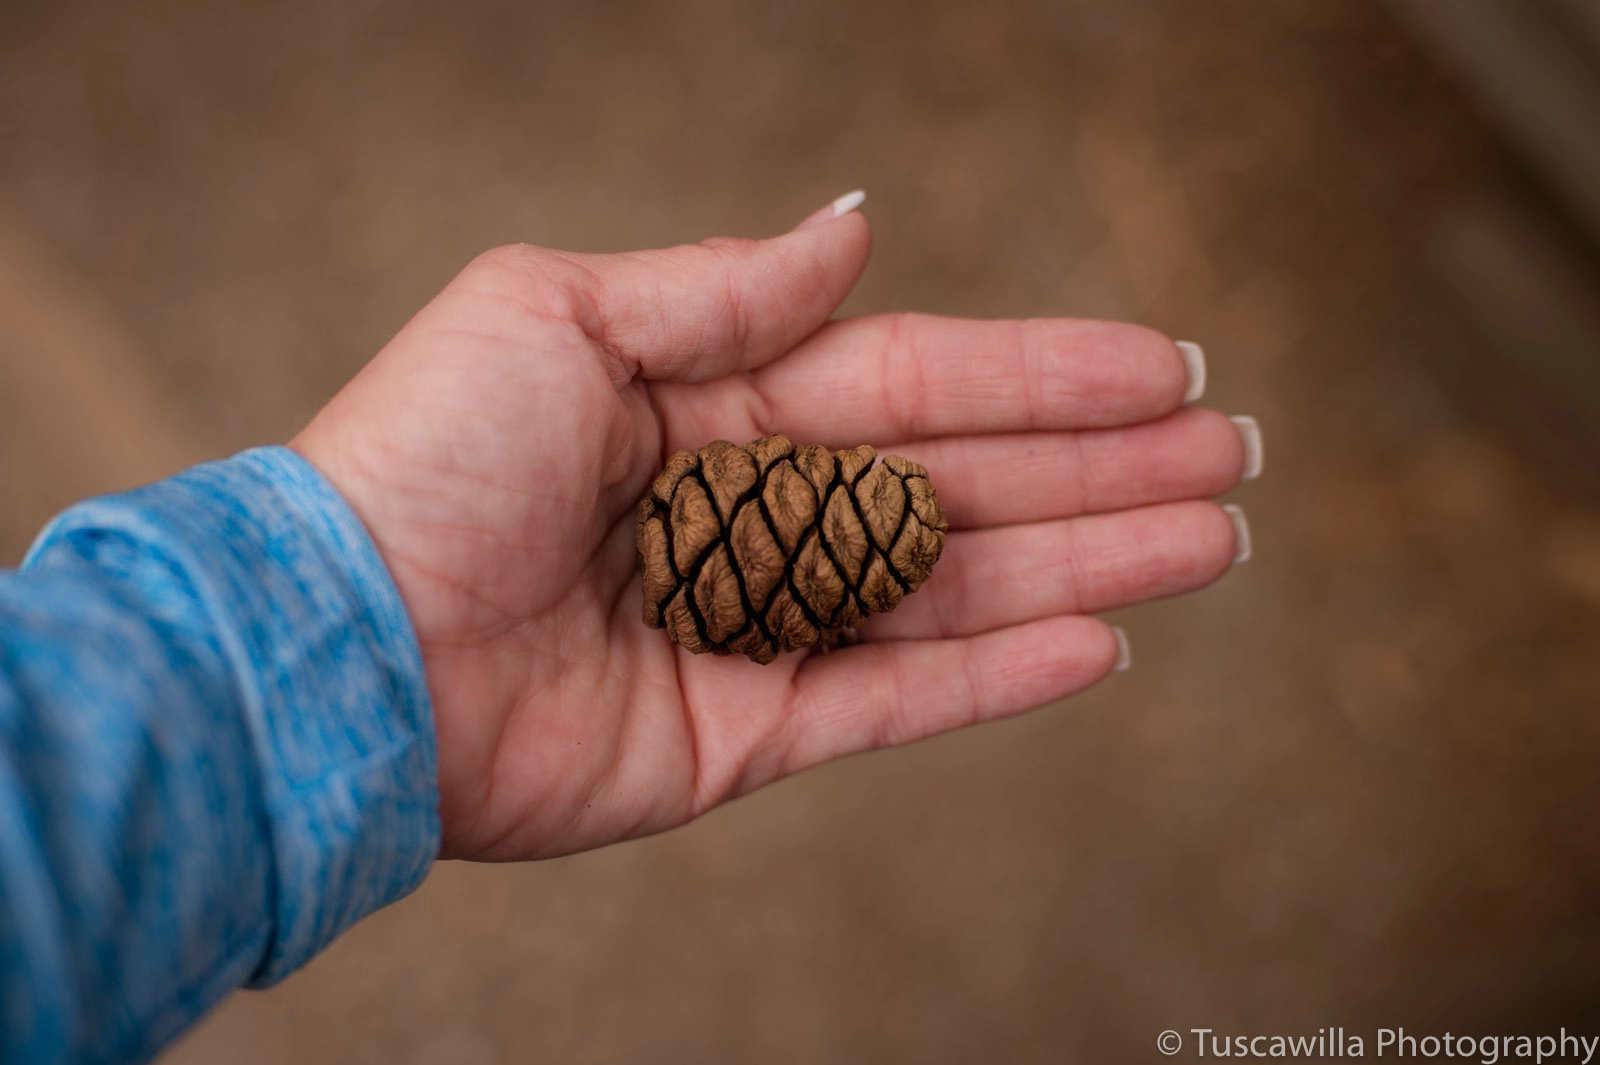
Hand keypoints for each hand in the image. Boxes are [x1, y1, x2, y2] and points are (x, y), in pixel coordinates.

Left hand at [290, 197, 1249, 860]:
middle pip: (964, 485)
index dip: (1041, 373)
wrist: (340, 646)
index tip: (1164, 367)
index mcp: (714, 406)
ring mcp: (757, 629)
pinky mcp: (746, 736)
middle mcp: (751, 513)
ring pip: (954, 590)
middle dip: (1101, 468)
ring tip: (1213, 539)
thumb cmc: (427, 457)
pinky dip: (998, 674)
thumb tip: (856, 225)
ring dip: (1089, 563)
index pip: (915, 382)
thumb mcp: (560, 314)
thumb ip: (724, 290)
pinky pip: (895, 700)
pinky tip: (1101, 638)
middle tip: (1235, 457)